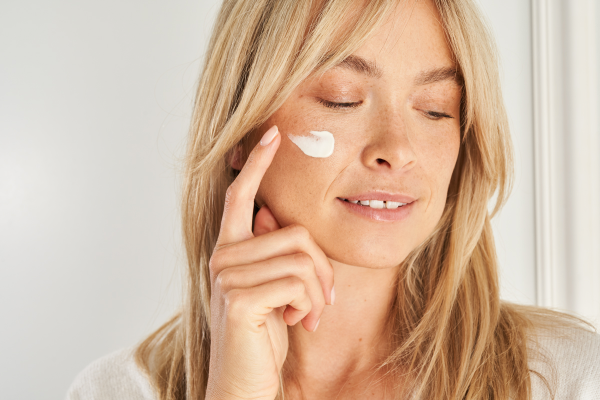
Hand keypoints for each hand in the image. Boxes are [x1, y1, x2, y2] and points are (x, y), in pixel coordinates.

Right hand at [205, 125, 334, 399]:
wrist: (245, 383)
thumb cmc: (263, 335)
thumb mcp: (273, 290)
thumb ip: (271, 253)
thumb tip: (268, 215)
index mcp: (231, 250)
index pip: (240, 194)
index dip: (257, 164)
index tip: (273, 133)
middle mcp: (223, 257)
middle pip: (296, 233)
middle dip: (322, 269)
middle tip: (321, 301)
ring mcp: (227, 277)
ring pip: (302, 258)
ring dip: (317, 292)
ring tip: (307, 315)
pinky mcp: (239, 300)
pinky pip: (297, 283)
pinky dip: (309, 305)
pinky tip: (296, 323)